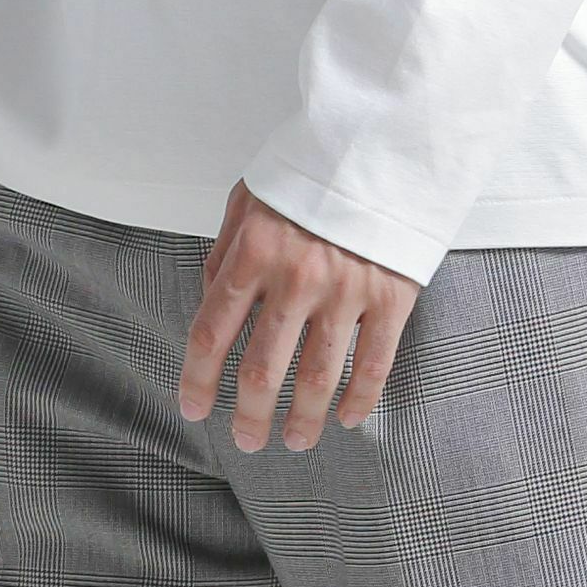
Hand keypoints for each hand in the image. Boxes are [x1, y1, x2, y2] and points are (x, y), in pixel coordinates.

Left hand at [178, 179, 420, 451]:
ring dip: (302, 419)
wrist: (386, 145)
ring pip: (317, 377)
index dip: (197, 378)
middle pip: (261, 368)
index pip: (211, 330)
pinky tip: (347, 419)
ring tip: (295, 440)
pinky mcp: (392, 296)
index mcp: (254, 251)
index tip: (193, 407)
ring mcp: (346, 290)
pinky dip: (360, 400)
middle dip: (248, 414)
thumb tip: (211, 302)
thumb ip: (225, 251)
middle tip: (246, 439)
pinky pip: (374, 364)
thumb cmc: (312, 172)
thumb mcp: (250, 196)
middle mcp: (296, 278)